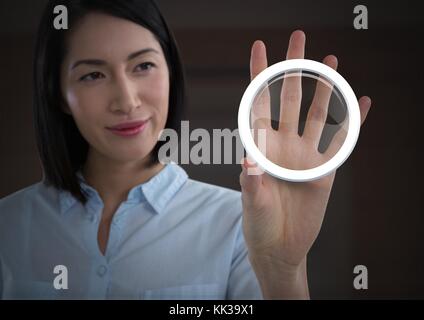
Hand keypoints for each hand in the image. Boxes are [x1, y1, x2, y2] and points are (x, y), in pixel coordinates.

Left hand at [239, 30, 371, 297]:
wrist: (280, 246)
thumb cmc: (259, 224)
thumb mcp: (254, 203)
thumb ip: (252, 182)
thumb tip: (249, 160)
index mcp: (261, 147)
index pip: (258, 103)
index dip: (259, 75)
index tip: (260, 47)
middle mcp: (283, 145)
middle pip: (290, 98)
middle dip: (294, 68)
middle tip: (299, 38)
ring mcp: (305, 155)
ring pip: (317, 113)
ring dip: (324, 87)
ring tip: (330, 62)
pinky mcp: (325, 170)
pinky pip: (341, 140)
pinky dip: (353, 121)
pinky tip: (362, 102)